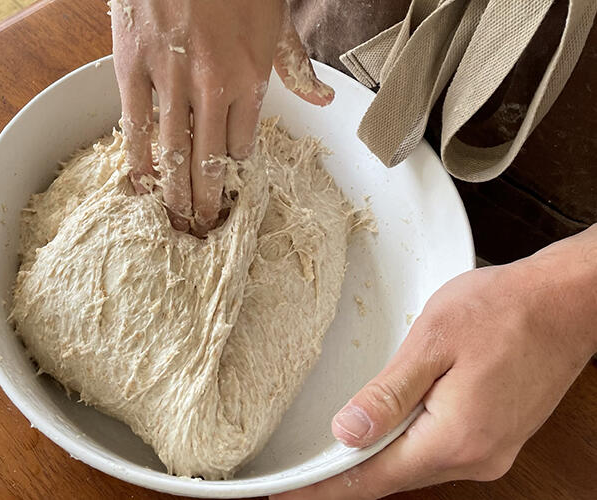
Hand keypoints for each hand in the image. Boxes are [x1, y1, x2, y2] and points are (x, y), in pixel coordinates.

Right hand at [111, 0, 333, 233]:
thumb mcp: (276, 19)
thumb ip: (295, 65)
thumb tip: (324, 101)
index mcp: (249, 76)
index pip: (242, 144)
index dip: (236, 172)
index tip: (230, 190)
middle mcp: (210, 86)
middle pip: (207, 160)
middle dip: (206, 201)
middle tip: (202, 230)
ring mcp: (168, 77)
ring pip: (170, 151)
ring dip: (173, 192)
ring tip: (175, 221)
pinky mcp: (130, 65)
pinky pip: (132, 122)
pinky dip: (136, 157)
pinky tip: (139, 183)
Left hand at [274, 226, 596, 498]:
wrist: (564, 303)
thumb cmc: (501, 311)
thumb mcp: (432, 343)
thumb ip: (388, 394)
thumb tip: (347, 432)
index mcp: (455, 439)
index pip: (373, 478)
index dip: (325, 487)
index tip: (289, 494)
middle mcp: (476, 458)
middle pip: (393, 477)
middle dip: (346, 476)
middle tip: (302, 472)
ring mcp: (490, 451)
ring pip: (415, 465)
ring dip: (376, 458)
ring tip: (334, 451)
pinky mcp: (495, 438)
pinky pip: (437, 452)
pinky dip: (405, 446)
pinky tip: (386, 432)